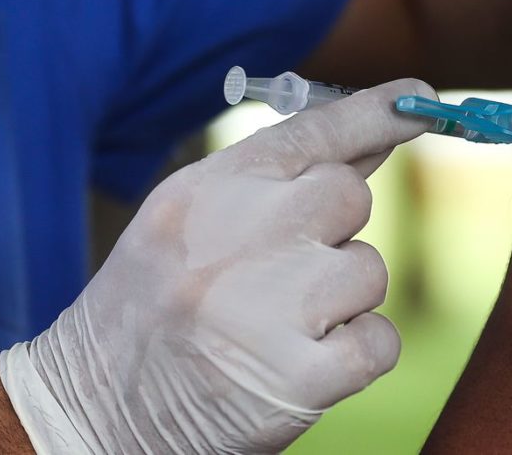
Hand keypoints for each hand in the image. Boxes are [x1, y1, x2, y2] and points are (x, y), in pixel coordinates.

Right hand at [0, 79, 435, 453]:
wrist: (92, 411)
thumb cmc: (152, 307)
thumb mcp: (190, 225)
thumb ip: (276, 182)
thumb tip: (369, 144)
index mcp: (205, 193)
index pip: (309, 131)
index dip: (374, 112)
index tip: (419, 99)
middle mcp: (236, 237)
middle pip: (350, 196)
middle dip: (334, 231)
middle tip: (286, 269)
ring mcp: (268, 308)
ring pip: (369, 270)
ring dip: (342, 299)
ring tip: (280, 324)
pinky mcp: (299, 378)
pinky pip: (380, 340)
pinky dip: (356, 354)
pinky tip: (303, 364)